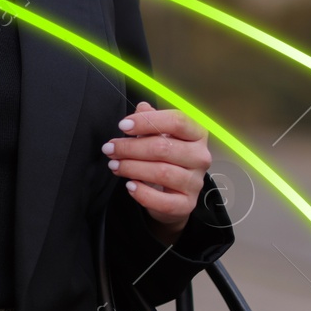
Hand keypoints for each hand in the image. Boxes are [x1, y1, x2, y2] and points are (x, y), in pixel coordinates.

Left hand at [102, 100, 210, 245]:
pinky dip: (143, 194)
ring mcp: (196, 182)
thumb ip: (151, 120)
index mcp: (196, 134)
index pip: (178, 121)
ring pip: (162, 173)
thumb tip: (142, 107)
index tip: (122, 126)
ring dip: (132, 168)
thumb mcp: (158, 135)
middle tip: (110, 148)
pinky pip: (164, 201)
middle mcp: (200, 157)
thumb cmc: (165, 158)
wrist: (172, 194)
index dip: (147, 122)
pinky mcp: (187, 204)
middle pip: (164, 147)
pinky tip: (130, 186)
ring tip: (114, 165)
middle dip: (130, 147)